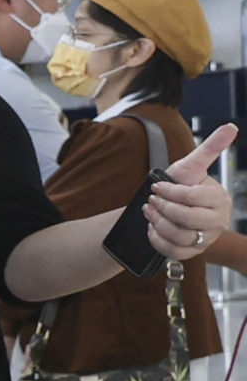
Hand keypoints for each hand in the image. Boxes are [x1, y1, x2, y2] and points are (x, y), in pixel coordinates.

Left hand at [147, 124, 235, 257]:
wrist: (170, 207)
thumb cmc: (182, 184)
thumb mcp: (192, 166)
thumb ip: (210, 148)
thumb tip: (231, 127)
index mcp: (219, 199)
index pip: (193, 197)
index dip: (170, 191)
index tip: (157, 186)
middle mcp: (217, 221)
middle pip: (186, 219)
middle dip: (163, 208)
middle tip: (152, 200)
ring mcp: (206, 238)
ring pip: (179, 236)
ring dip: (157, 223)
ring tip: (149, 211)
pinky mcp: (192, 252)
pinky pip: (173, 252)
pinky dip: (157, 240)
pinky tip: (152, 228)